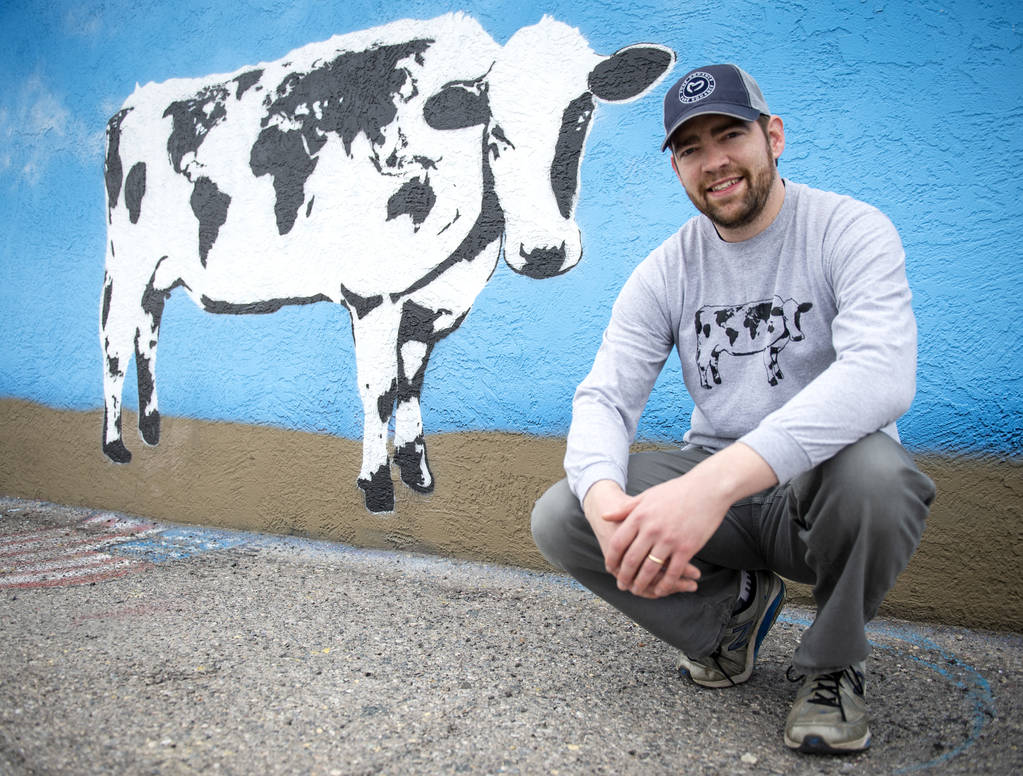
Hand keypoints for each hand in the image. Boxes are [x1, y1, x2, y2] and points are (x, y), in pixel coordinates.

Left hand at [582, 480, 702, 598]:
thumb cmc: (676, 491)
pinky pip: (672, 572)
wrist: (707, 489)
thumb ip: (625, 509)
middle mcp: (651, 529)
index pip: (618, 543)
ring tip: (637, 590)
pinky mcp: (687, 548)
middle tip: (621, 585)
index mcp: (639, 516)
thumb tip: (604, 516)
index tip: (610, 567)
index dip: (612, 558)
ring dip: (641, 584)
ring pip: (650, 569)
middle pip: (631, 560)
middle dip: (624, 576)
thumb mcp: (647, 496)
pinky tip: (661, 590)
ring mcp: (669, 540)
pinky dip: (665, 584)